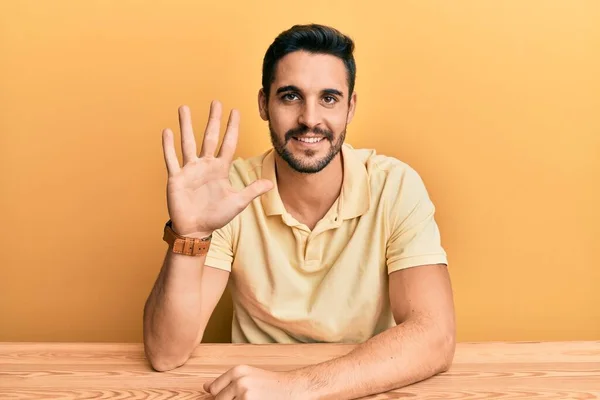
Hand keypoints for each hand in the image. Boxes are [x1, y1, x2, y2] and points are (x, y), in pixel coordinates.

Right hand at [161, 101, 273, 236]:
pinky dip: (168, 146)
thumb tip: (271, 184)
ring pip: (188, 142)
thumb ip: (252, 191)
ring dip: (186, 125)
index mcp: (220, 168)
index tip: (235, 111)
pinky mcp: (176, 178)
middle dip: (213, 119)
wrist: (196, 229)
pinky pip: (171, 159)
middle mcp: (205, 165)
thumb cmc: (216, 216)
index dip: (232, 127)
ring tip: (184, 108)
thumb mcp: (238, 202)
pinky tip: (167, 131)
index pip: (228, 143)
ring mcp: (190, 170)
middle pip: (210, 137)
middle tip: (216, 101)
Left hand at [203, 365, 312, 399]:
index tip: (232, 396)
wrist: (292, 388)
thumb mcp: (247, 376)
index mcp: (237, 371)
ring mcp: (245, 395)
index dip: (221, 396)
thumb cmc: (270, 384)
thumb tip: (204, 387)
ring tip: (252, 398)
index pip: (213, 390)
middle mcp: (239, 381)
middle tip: (248, 397)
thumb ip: (226, 381)